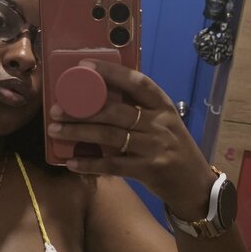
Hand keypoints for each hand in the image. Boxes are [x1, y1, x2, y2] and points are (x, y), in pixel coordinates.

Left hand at [47, 60, 214, 216]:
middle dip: (82, 109)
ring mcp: (154, 147)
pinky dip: (90, 163)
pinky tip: (71, 162)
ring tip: (56, 130)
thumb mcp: (164, 122)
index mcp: (163, 106)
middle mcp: (159, 123)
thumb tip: (97, 95)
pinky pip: (112, 165)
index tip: (84, 66)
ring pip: (109, 136)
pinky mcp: (148, 170)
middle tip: (56, 108)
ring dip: (79, 132)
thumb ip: (139, 109)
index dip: (110, 73)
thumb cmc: (173, 148)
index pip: (137, 82)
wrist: (195, 184)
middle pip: (115, 111)